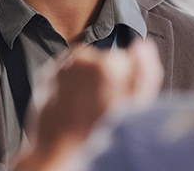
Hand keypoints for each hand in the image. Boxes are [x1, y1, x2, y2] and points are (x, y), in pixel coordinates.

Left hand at [11, 39, 163, 170]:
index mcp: (109, 65)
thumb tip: (144, 45)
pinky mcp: (48, 71)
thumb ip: (145, 72)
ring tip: (86, 104)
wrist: (59, 149)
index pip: (129, 59)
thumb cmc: (98, 133)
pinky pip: (68, 67)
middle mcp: (84, 58)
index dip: (127, 80)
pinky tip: (73, 100)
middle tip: (102, 104)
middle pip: (107, 59)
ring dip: (88, 77)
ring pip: (87, 62)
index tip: (119, 97)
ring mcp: (64, 64)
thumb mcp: (135, 106)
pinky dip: (71, 79)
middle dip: (108, 76)